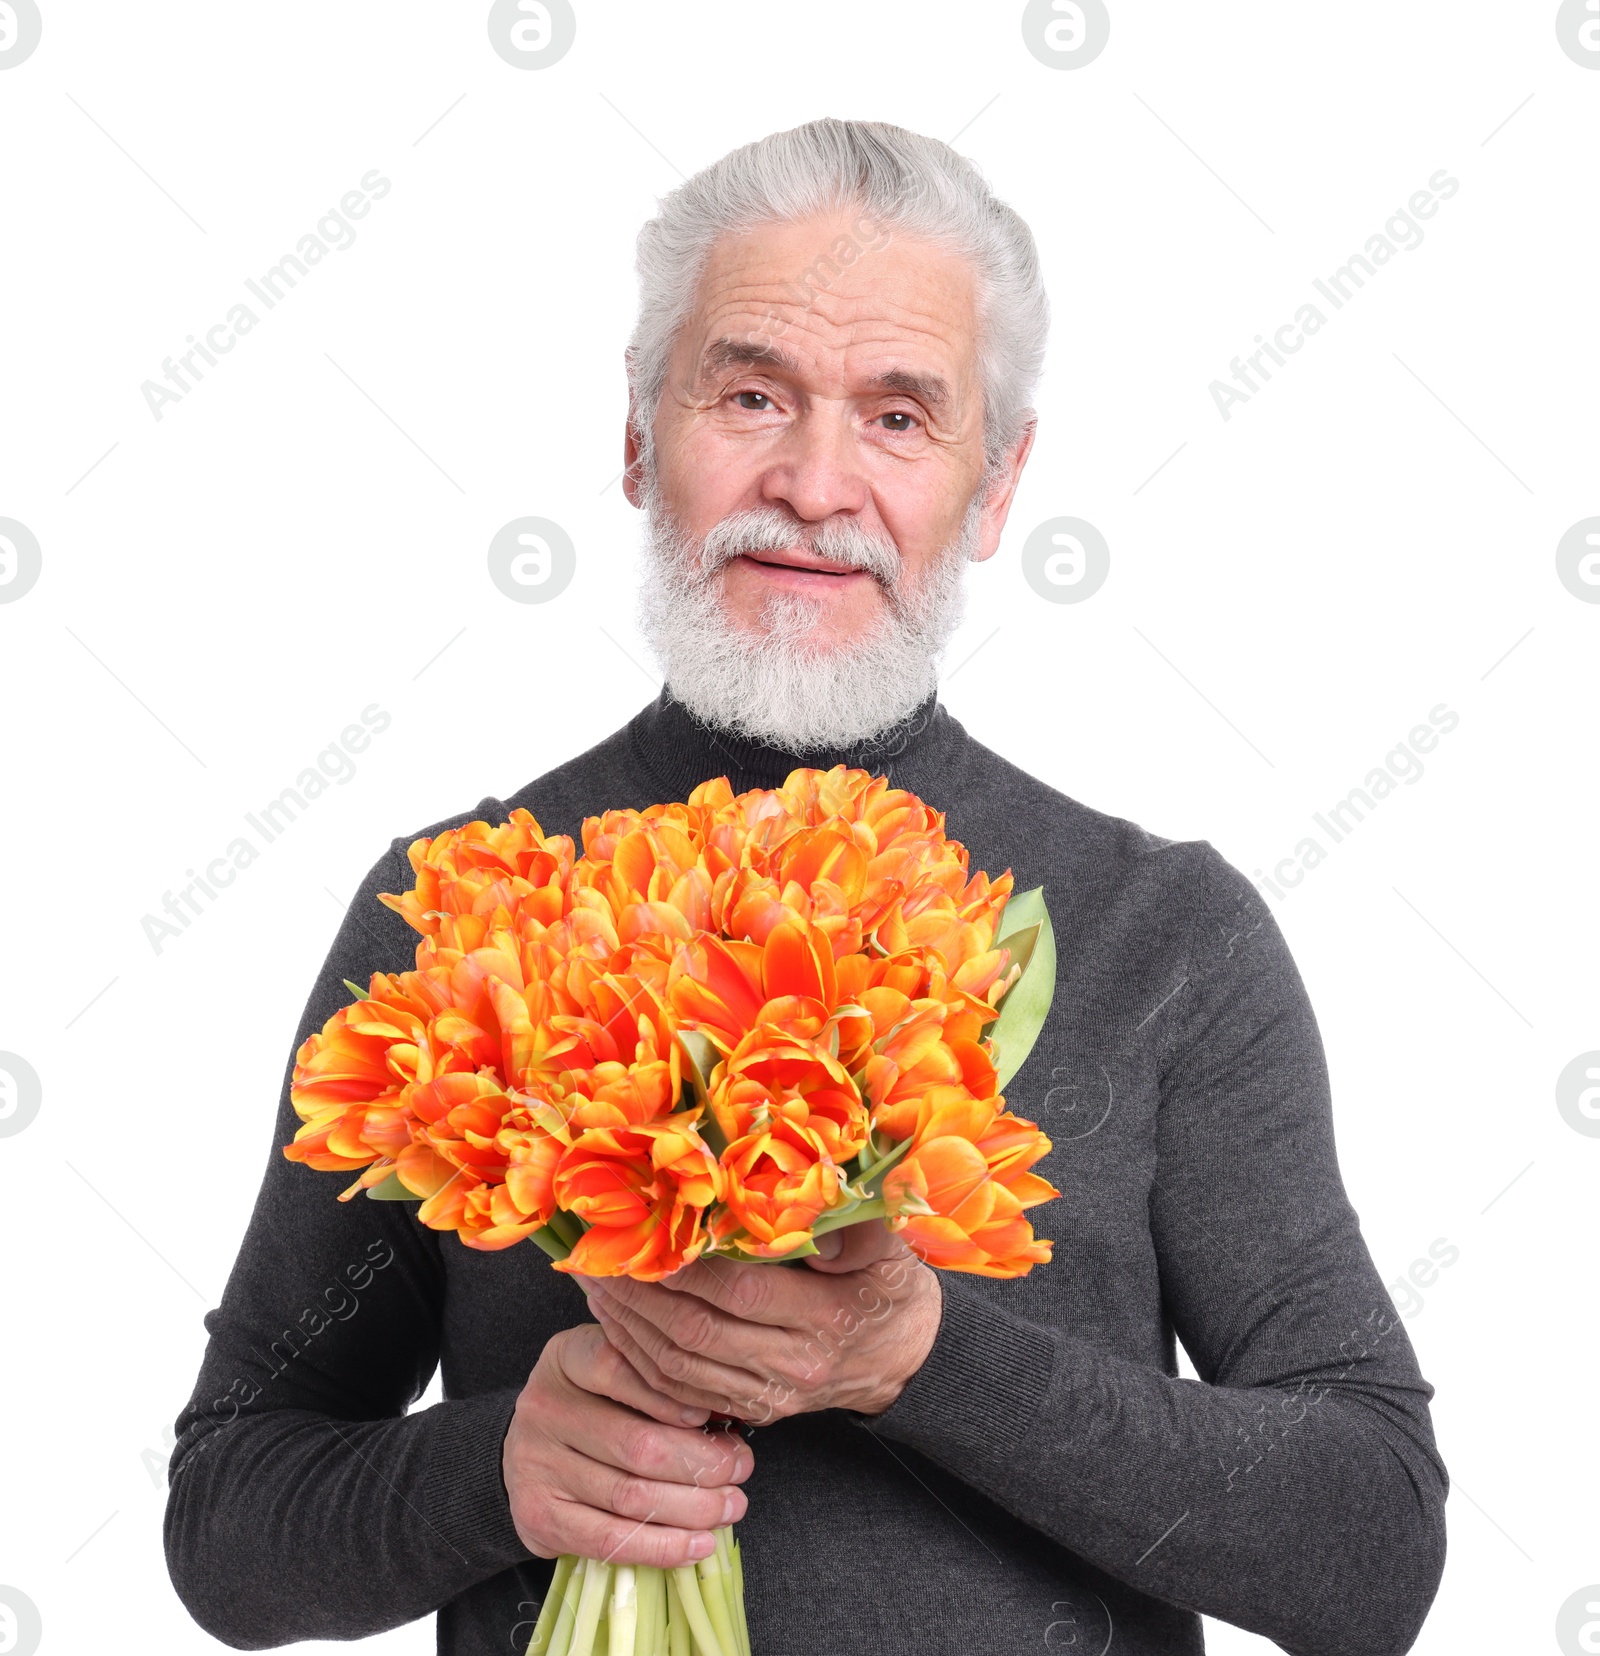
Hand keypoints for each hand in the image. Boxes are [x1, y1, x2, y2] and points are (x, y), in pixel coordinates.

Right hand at [502, 1324, 753, 1566]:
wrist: (527, 1449)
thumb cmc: (591, 1403)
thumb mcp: (615, 1371)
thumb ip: (658, 1382)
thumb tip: (728, 1417)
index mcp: (566, 1357)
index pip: (618, 1368)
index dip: (671, 1397)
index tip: (712, 1416)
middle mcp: (544, 1407)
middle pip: (636, 1444)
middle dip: (701, 1463)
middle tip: (740, 1469)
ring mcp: (536, 1464)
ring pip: (629, 1496)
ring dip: (692, 1508)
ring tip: (730, 1507)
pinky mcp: (538, 1515)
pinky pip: (609, 1540)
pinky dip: (661, 1547)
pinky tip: (699, 1544)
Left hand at [575, 1221, 941, 1424]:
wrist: (907, 1361)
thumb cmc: (892, 1290)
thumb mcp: (892, 1251)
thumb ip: (856, 1225)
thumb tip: (809, 1196)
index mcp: (826, 1319)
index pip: (741, 1292)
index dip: (689, 1265)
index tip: (649, 1229)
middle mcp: (792, 1364)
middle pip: (697, 1332)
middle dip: (640, 1293)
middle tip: (599, 1252)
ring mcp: (768, 1394)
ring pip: (679, 1366)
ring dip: (628, 1325)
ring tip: (594, 1281)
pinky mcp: (751, 1409)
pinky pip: (680, 1391)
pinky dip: (639, 1359)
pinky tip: (615, 1323)